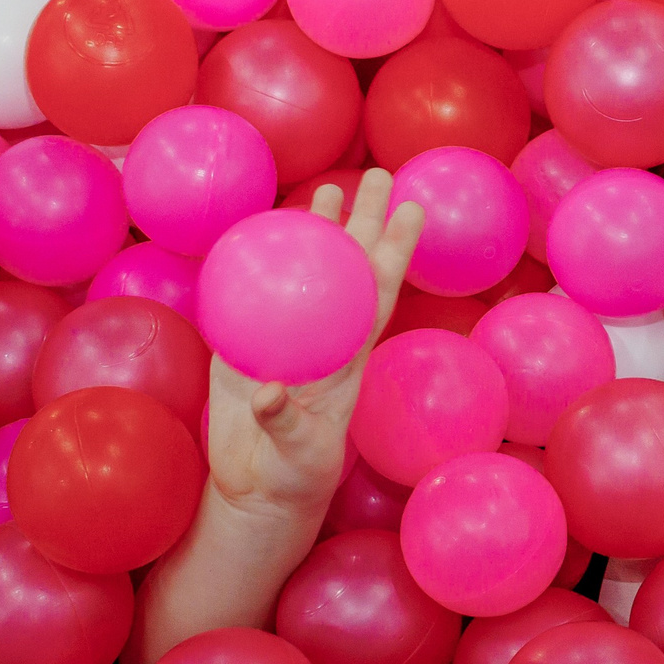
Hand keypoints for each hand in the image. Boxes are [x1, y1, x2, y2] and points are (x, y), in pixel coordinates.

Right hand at [204, 172, 423, 523]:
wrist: (257, 490)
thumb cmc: (293, 476)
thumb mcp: (297, 453)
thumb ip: (285, 421)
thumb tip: (269, 391)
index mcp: (349, 359)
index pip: (377, 294)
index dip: (395, 253)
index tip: (413, 209)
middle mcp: (327, 338)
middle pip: (350, 268)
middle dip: (366, 222)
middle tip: (377, 174)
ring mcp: (290, 338)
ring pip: (309, 274)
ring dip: (317, 232)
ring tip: (325, 188)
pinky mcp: (250, 345)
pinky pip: (255, 295)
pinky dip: (257, 265)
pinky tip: (254, 233)